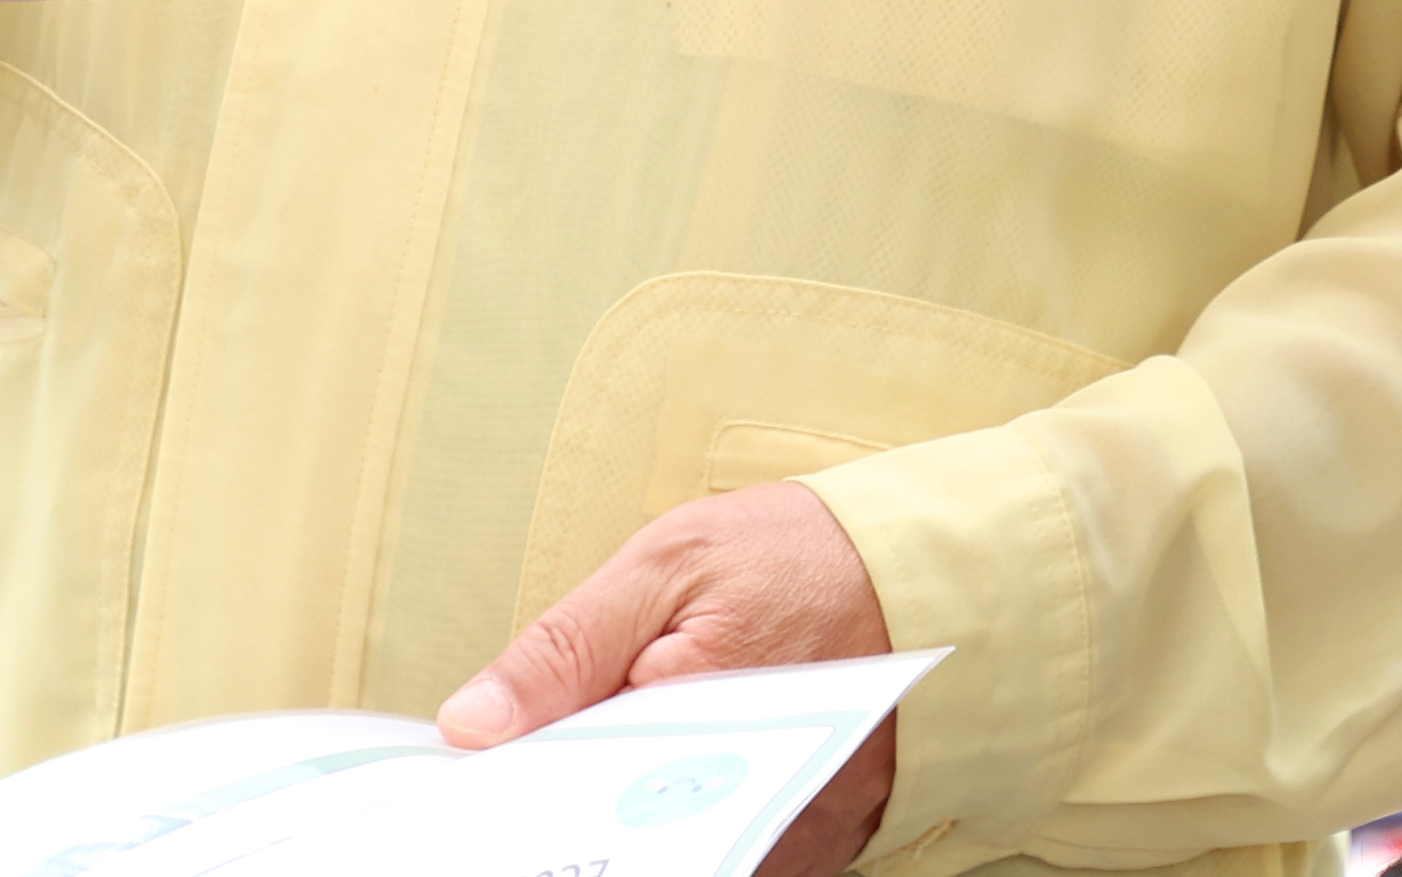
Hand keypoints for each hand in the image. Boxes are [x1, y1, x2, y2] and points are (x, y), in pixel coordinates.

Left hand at [442, 483, 897, 876]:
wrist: (929, 571)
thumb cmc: (798, 555)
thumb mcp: (669, 563)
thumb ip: (566, 646)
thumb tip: (472, 724)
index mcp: (699, 701)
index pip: (572, 781)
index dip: (518, 783)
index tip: (479, 778)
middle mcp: (751, 787)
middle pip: (622, 837)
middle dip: (577, 809)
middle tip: (541, 781)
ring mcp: (788, 828)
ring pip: (679, 856)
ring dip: (636, 824)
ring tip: (609, 776)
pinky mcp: (816, 849)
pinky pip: (737, 861)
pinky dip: (695, 833)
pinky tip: (671, 787)